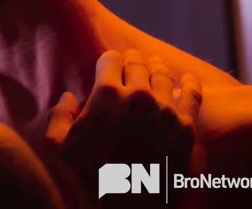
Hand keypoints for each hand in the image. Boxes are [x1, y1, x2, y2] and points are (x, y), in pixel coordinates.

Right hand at [45, 50, 201, 206]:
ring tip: (157, 66)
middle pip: (138, 63)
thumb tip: (70, 97)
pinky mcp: (186, 127)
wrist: (129, 207)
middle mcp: (137, 96)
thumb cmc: (91, 179)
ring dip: (157, 68)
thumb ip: (59, 116)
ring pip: (163, 75)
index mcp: (106, 96)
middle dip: (133, 61)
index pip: (110, 59)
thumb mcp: (60, 148)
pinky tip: (188, 78)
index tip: (110, 65)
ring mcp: (164, 110)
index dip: (109, 61)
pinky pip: (192, 94)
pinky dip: (190, 83)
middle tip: (134, 61)